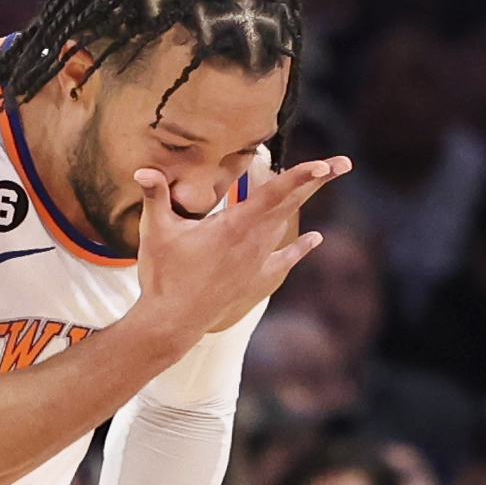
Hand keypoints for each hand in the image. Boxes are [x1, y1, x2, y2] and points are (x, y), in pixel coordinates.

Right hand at [131, 158, 349, 341]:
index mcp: (233, 226)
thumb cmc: (163, 275)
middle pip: (290, 204)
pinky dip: (299, 248)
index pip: (273, 194)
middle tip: (343, 163)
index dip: (300, 177)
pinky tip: (316, 239)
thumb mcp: (155, 232)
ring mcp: (256, 262)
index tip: (325, 166)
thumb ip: (154, 196)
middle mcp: (252, 242)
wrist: (172, 322)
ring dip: (303, 202)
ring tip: (322, 181)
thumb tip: (142, 170)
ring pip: (285, 225)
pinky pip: (282, 259)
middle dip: (317, 181)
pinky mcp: (253, 279)